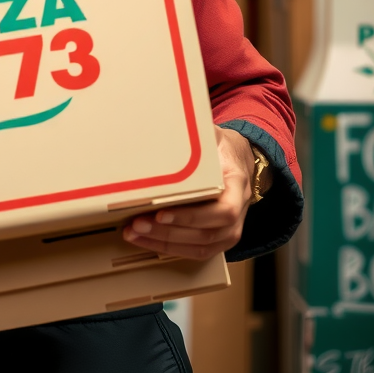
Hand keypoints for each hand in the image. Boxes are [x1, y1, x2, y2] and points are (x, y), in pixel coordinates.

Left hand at [122, 126, 253, 260]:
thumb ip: (195, 135)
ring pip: (199, 246)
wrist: (238, 161)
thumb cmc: (219, 147)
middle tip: (137, 223)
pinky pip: (195, 251)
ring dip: (164, 243)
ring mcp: (230, 230)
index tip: (161, 212)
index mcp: (236, 185)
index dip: (192, 216)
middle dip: (168, 231)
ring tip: (134, 233)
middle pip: (206, 233)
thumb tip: (165, 121)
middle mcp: (238, 212)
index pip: (223, 210)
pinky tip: (145, 240)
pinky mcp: (218, 238)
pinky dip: (168, 248)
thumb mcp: (212, 135)